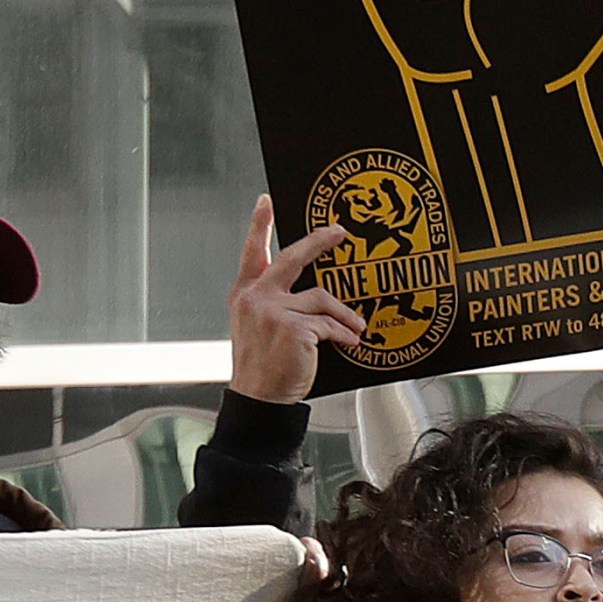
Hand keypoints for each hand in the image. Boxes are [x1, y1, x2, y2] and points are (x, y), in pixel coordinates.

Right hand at [227, 197, 369, 403]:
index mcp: (245, 295)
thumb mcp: (257, 328)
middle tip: (339, 232)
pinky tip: (351, 341)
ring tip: (357, 326)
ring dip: (345, 314)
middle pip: (293, 258)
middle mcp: (256, 298)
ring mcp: (274, 311)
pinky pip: (330, 324)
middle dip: (319, 242)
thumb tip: (312, 295)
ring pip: (322, 299)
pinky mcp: (294, 328)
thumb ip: (275, 304)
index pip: (253, 253)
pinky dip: (345, 333)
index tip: (267, 202)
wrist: (259, 399)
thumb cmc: (263, 367)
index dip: (260, 225)